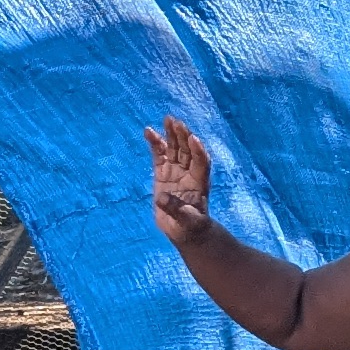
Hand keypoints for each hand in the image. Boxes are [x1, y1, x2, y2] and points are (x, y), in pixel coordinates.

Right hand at [147, 118, 211, 248]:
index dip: (198, 151)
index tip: (193, 139)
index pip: (202, 162)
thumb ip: (176, 209)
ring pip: (174, 149)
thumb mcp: (187, 221)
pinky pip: (159, 155)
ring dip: (171, 134)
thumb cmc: (191, 226)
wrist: (183, 230)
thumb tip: (162, 198)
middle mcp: (189, 173)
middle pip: (188, 150)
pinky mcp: (162, 173)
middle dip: (183, 136)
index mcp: (200, 182)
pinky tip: (148, 131)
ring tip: (167, 119)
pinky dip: (155, 143)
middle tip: (176, 122)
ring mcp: (176, 171)